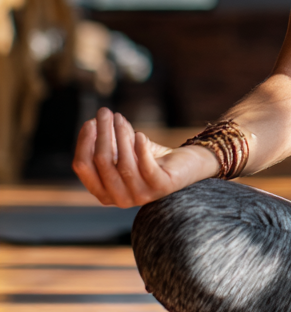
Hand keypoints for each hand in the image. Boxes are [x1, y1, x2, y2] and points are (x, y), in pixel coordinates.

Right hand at [72, 107, 220, 207]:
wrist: (186, 166)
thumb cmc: (151, 158)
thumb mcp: (125, 150)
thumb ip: (110, 141)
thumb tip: (95, 120)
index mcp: (104, 192)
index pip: (84, 168)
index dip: (84, 143)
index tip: (90, 121)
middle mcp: (119, 198)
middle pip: (102, 163)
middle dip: (102, 134)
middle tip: (104, 113)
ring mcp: (140, 195)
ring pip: (122, 164)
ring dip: (120, 137)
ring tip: (120, 118)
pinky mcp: (160, 188)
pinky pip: (146, 168)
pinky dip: (141, 149)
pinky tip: (140, 134)